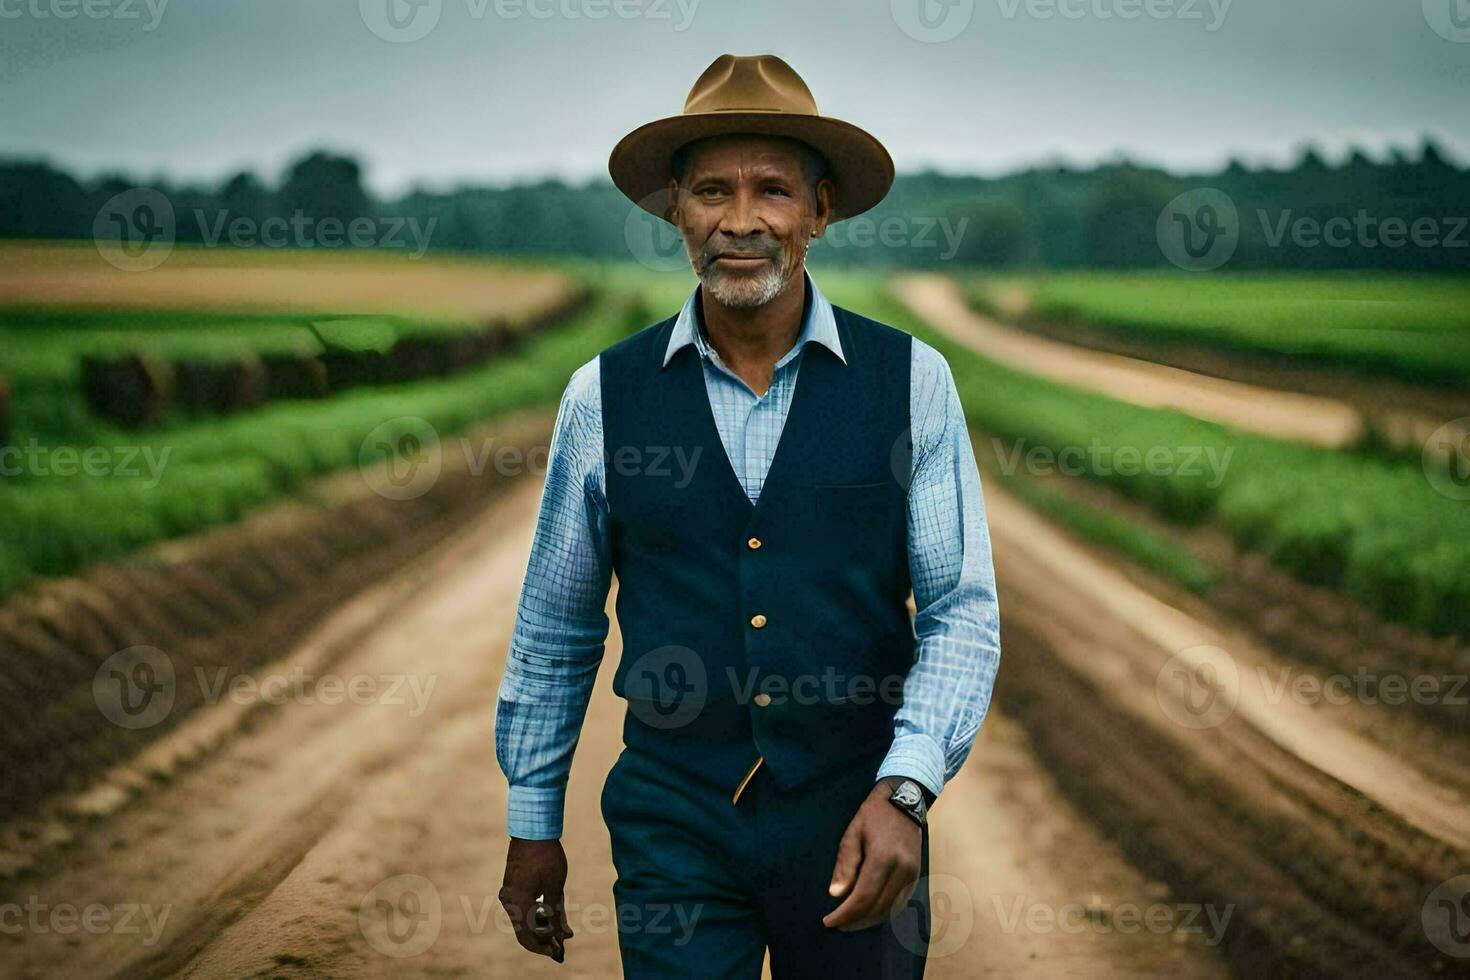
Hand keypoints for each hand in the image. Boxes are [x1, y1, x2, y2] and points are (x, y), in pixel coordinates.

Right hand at [499, 837, 573, 962]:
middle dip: (541, 942)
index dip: (543, 947)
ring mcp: (508, 893)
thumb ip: (555, 912)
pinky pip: (521, 907)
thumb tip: (559, 934)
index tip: (558, 953)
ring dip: (539, 928)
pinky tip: (549, 917)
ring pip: (522, 919)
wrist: (532, 830)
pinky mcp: (511, 885)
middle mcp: (509, 901)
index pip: (528, 936)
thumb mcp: (555, 887)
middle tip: (558, 950)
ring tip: (558, 934)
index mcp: (519, 903)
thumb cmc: (546, 857)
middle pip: (523, 931)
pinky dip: (534, 915)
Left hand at [823, 776, 922, 931]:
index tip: (829, 921)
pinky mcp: (916, 875)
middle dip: (855, 921)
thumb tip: (837, 895)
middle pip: (878, 908)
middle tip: (837, 925)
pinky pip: (899, 902)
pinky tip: (869, 912)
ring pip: (890, 909)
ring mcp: (912, 874)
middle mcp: (902, 869)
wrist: (905, 800)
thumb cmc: (874, 815)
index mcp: (883, 857)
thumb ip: (845, 865)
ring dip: (869, 920)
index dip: (845, 914)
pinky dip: (883, 912)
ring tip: (850, 922)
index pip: (863, 897)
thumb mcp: (853, 834)